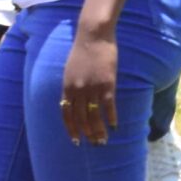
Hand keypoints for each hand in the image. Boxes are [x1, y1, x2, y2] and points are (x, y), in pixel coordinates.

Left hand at [58, 26, 118, 145]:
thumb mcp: (70, 70)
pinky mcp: (107, 85)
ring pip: (94, 116)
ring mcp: (92, 89)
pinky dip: (111, 119)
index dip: (71, 129)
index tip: (75, 140)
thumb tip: (74, 100)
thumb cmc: (83, 51)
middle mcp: (77, 91)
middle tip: (94, 145)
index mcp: (66, 88)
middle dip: (87, 134)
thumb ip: (71, 86)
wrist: (93, 35)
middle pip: (80, 118)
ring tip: (104, 141)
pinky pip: (108, 107)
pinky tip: (115, 127)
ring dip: (99, 131)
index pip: (66, 114)